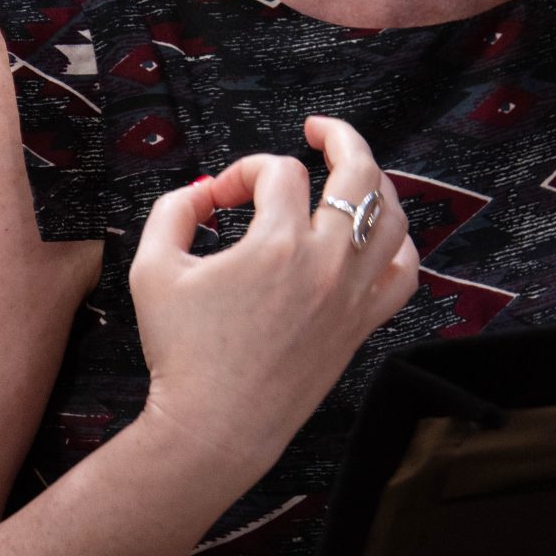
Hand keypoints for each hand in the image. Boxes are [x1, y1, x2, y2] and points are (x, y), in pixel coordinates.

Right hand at [129, 115, 417, 477]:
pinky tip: (376, 234)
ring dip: (373, 184)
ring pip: (391, 216)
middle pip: (359, 171)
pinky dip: (397, 244)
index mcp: (277, 244)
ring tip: (349, 175)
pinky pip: (404, 273)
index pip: (278, 172)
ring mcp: (351, 295)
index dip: (246, 171)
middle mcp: (326, 263)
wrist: (215, 427)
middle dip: (338, 137)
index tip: (221, 198)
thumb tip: (206, 190)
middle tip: (317, 129)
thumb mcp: (152, 267)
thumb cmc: (180, 351)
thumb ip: (174, 209)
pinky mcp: (361, 324)